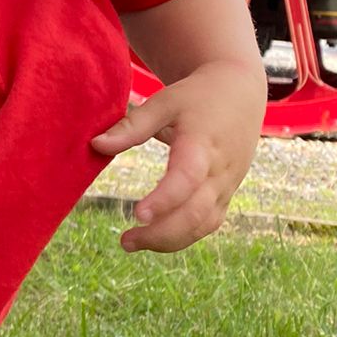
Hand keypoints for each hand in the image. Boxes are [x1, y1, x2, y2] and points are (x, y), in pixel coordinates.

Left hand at [89, 59, 264, 251]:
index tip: (138, 214)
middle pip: (196, 213)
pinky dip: (183, 236)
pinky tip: (155, 238)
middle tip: (124, 241)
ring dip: (169, 241)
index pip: (187, 178)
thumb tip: (95, 145)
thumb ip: (132, 126)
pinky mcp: (227, 194)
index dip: (164, 200)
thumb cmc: (197, 97)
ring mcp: (226, 185)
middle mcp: (219, 170)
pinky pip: (208, 223)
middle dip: (161, 233)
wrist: (241, 93)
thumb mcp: (165, 102)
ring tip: (131, 243)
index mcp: (203, 144)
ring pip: (204, 224)